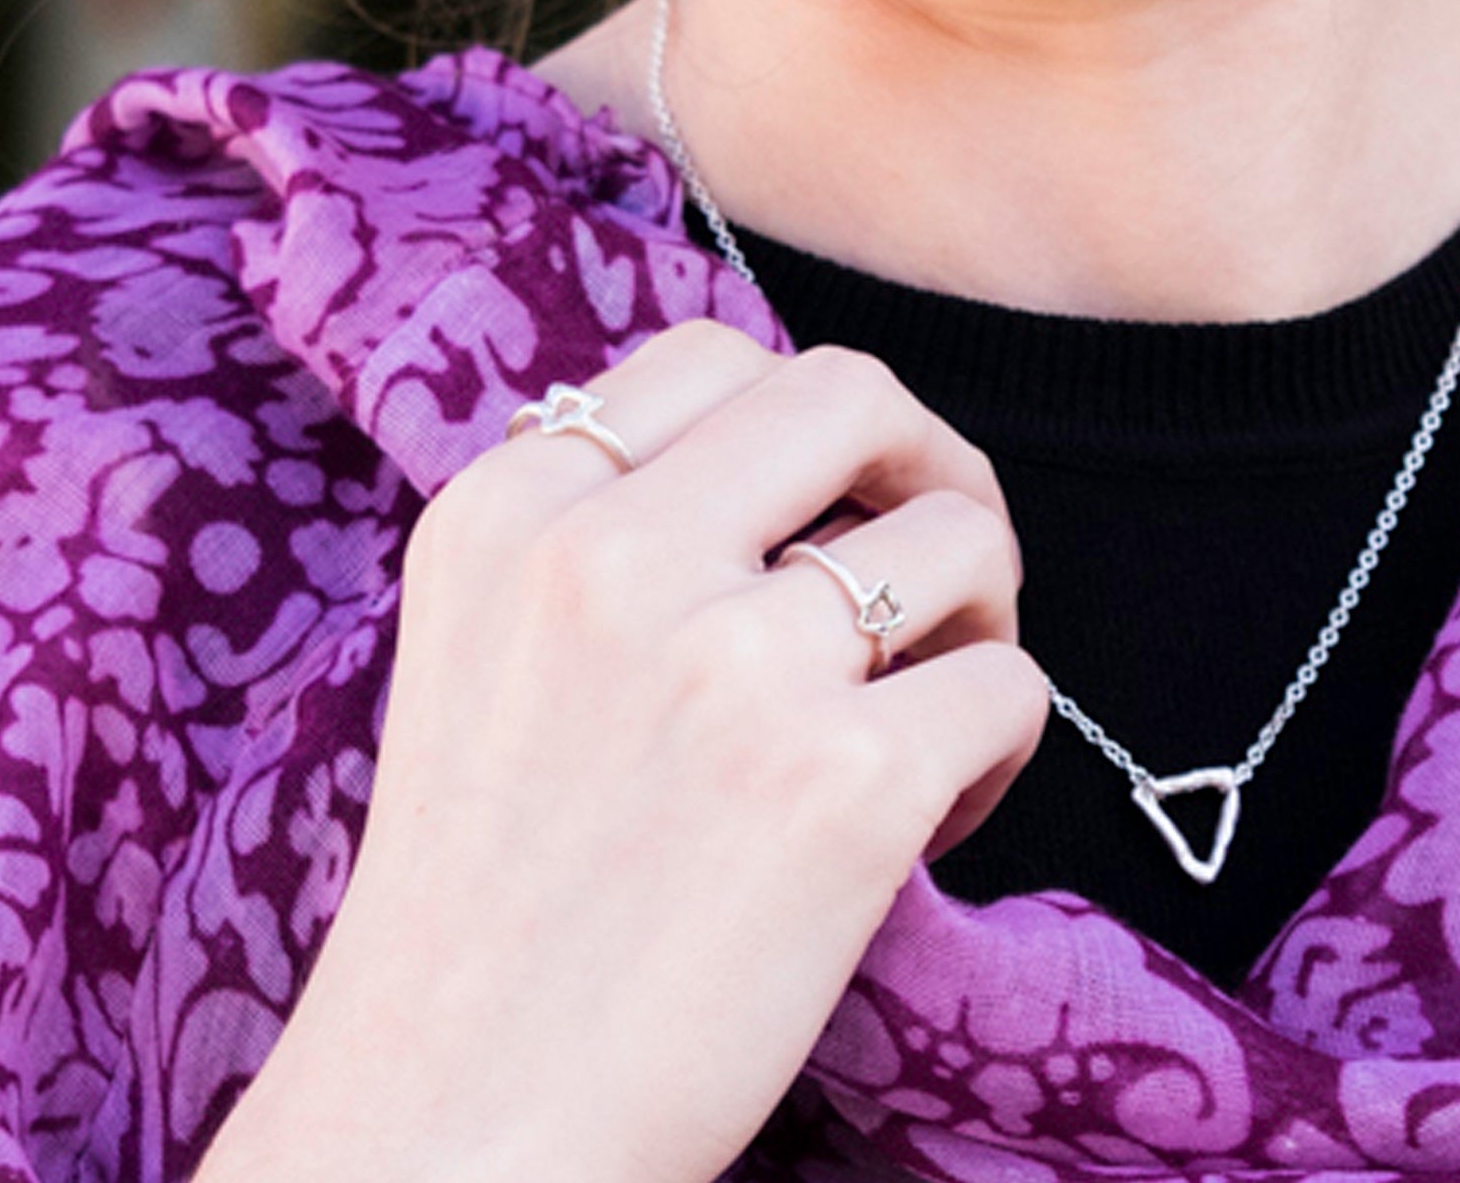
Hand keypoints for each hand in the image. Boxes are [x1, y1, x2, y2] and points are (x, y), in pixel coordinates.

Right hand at [199, 321, 1046, 1182]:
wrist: (451, 1130)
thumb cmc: (484, 901)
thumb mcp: (482, 647)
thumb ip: (599, 528)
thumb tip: (786, 459)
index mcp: (510, 511)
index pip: (714, 355)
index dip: (804, 428)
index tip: (821, 510)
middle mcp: (612, 557)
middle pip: (851, 393)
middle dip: (925, 461)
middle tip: (932, 564)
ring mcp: (729, 663)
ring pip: (958, 534)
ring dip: (977, 614)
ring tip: (925, 712)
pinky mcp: (839, 785)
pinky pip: (1008, 686)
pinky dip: (997, 747)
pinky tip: (923, 819)